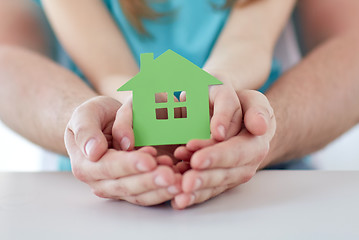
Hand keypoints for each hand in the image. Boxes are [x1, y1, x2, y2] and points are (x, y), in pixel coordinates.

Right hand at [64, 96, 181, 205]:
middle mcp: (101, 181)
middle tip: (169, 176)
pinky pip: (150, 193)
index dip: (129, 165)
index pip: (109, 167)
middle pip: (126, 186)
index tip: (149, 160)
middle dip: (149, 182)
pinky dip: (164, 190)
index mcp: (85, 165)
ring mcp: (119, 186)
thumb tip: (93, 151)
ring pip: (140, 195)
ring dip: (160, 191)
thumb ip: (86, 130)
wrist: (103, 124)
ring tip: (178, 182)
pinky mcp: (135, 187)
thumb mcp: (85, 114)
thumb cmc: (95, 118)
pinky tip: (178, 180)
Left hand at [173, 90, 275, 208]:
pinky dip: (194, 197)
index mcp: (255, 144)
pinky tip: (178, 201)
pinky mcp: (221, 181)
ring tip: (179, 194)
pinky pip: (208, 191)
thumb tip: (258, 127)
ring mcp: (233, 175)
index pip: (236, 152)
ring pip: (215, 187)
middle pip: (225, 174)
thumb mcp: (253, 102)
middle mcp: (247, 164)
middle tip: (185, 182)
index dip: (217, 156)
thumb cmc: (245, 108)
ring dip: (197, 192)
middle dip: (204, 179)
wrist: (243, 122)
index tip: (196, 159)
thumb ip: (256, 111)